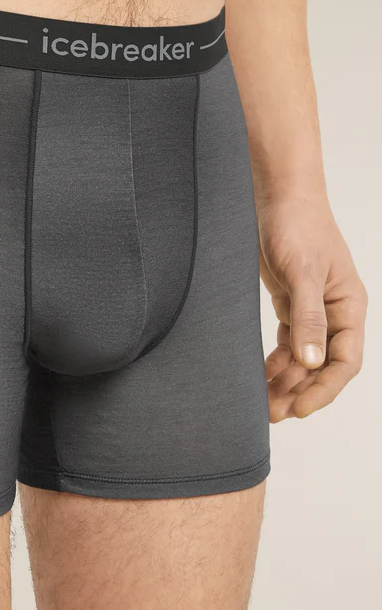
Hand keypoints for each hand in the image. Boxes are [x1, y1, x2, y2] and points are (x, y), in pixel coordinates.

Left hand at [258, 195, 366, 421]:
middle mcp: (334, 312)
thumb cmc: (296, 226)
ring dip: (286, 381)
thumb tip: (313, 362)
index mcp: (349, 306)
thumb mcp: (303, 272)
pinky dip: (275, 361)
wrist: (276, 195)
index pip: (345, 361)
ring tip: (262, 403)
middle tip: (273, 414)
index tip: (301, 410)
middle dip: (301, 391)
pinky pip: (286, 343)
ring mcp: (312, 308)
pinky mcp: (290, 302)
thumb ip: (308, 318)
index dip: (325, 389)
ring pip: (302, 358)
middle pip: (323, 366)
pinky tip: (260, 376)